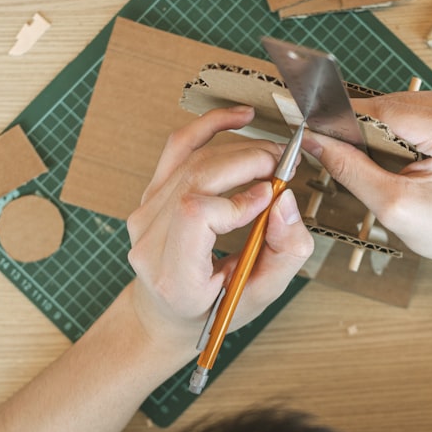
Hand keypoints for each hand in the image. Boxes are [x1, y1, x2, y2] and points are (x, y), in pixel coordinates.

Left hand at [126, 106, 313, 352]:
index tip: (270, 200)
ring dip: (241, 148)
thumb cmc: (214, 309)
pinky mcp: (151, 194)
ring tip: (275, 157)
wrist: (168, 312)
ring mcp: (145, 214)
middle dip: (249, 162)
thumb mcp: (259, 296)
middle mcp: (150, 242)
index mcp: (174, 276)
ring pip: (193, 158)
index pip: (195, 215)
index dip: (238, 200)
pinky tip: (241, 118)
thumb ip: (284, 252)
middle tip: (285, 167)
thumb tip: (286, 200)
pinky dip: (211, 126)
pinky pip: (178, 147)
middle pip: (197, 177)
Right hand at [301, 86, 431, 277]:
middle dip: (370, 133)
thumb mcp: (393, 206)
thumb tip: (314, 139)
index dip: (346, 123)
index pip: (384, 111)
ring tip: (394, 168)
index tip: (318, 134)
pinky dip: (404, 131)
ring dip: (387, 132)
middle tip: (364, 167)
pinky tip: (409, 158)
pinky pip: (418, 109)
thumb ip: (350, 169)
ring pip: (403, 105)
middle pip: (394, 105)